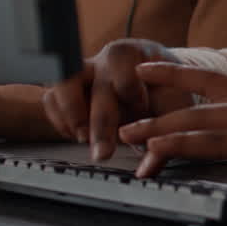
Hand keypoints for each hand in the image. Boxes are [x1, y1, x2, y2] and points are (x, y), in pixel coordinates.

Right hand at [43, 39, 192, 160]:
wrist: (158, 78)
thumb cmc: (167, 89)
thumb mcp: (174, 107)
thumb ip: (164, 136)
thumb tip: (146, 170)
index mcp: (133, 56)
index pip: (125, 78)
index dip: (134, 100)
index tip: (142, 113)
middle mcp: (104, 60)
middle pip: (93, 88)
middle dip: (98, 126)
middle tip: (102, 153)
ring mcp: (83, 71)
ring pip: (62, 86)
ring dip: (72, 118)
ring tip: (85, 139)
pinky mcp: (69, 86)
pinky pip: (51, 99)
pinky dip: (61, 121)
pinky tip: (79, 135)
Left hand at [119, 63, 226, 194]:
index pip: (216, 79)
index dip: (180, 74)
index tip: (150, 68)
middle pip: (197, 101)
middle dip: (158, 108)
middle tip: (123, 115)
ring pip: (197, 122)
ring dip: (157, 130)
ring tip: (127, 137)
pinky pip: (212, 143)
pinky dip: (180, 145)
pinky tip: (158, 150)